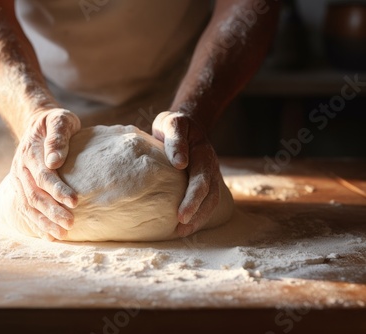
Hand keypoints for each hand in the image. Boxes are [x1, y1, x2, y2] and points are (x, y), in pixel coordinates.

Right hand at [9, 108, 80, 240]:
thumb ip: (57, 137)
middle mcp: (21, 169)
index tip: (75, 201)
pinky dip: (37, 224)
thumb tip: (54, 161)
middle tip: (70, 223)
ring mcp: (18, 180)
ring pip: (28, 206)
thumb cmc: (54, 122)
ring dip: (44, 222)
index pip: (43, 176)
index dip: (58, 190)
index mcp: (30, 153)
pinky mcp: (21, 188)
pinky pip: (26, 209)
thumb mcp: (59, 120)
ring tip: (62, 235)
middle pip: (34, 195)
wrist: (37, 124)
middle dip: (52, 211)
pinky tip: (49, 236)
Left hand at [152, 111, 220, 236]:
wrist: (185, 124)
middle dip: (197, 214)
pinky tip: (185, 226)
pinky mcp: (202, 183)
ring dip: (198, 219)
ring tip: (182, 232)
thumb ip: (176, 139)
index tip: (180, 214)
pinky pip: (205, 202)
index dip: (193, 199)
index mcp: (203, 155)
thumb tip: (180, 163)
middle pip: (209, 195)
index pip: (201, 180)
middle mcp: (210, 168)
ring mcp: (209, 176)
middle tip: (181, 228)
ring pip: (211, 201)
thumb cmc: (174, 125)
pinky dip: (197, 215)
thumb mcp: (173, 124)